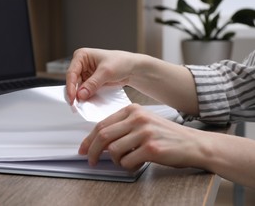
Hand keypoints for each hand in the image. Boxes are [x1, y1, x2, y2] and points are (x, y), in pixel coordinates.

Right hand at [66, 48, 135, 104]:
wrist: (132, 68)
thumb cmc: (121, 62)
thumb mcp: (106, 72)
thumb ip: (92, 84)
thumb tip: (80, 95)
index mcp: (82, 56)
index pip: (71, 72)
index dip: (70, 86)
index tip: (72, 98)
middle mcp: (81, 64)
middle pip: (73, 81)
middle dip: (74, 93)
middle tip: (75, 105)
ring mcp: (85, 74)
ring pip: (78, 87)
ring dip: (80, 96)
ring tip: (81, 106)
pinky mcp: (90, 82)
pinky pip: (85, 91)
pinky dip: (86, 97)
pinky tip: (88, 103)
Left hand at [79, 103, 203, 170]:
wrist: (194, 144)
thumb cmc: (166, 135)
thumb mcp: (143, 122)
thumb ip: (122, 127)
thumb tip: (97, 141)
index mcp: (133, 110)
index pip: (102, 124)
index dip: (88, 139)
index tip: (83, 149)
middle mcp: (138, 118)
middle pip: (103, 136)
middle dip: (92, 151)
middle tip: (91, 161)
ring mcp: (145, 132)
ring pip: (113, 150)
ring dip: (115, 161)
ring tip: (126, 161)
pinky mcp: (151, 148)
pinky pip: (127, 161)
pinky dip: (128, 167)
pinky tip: (138, 164)